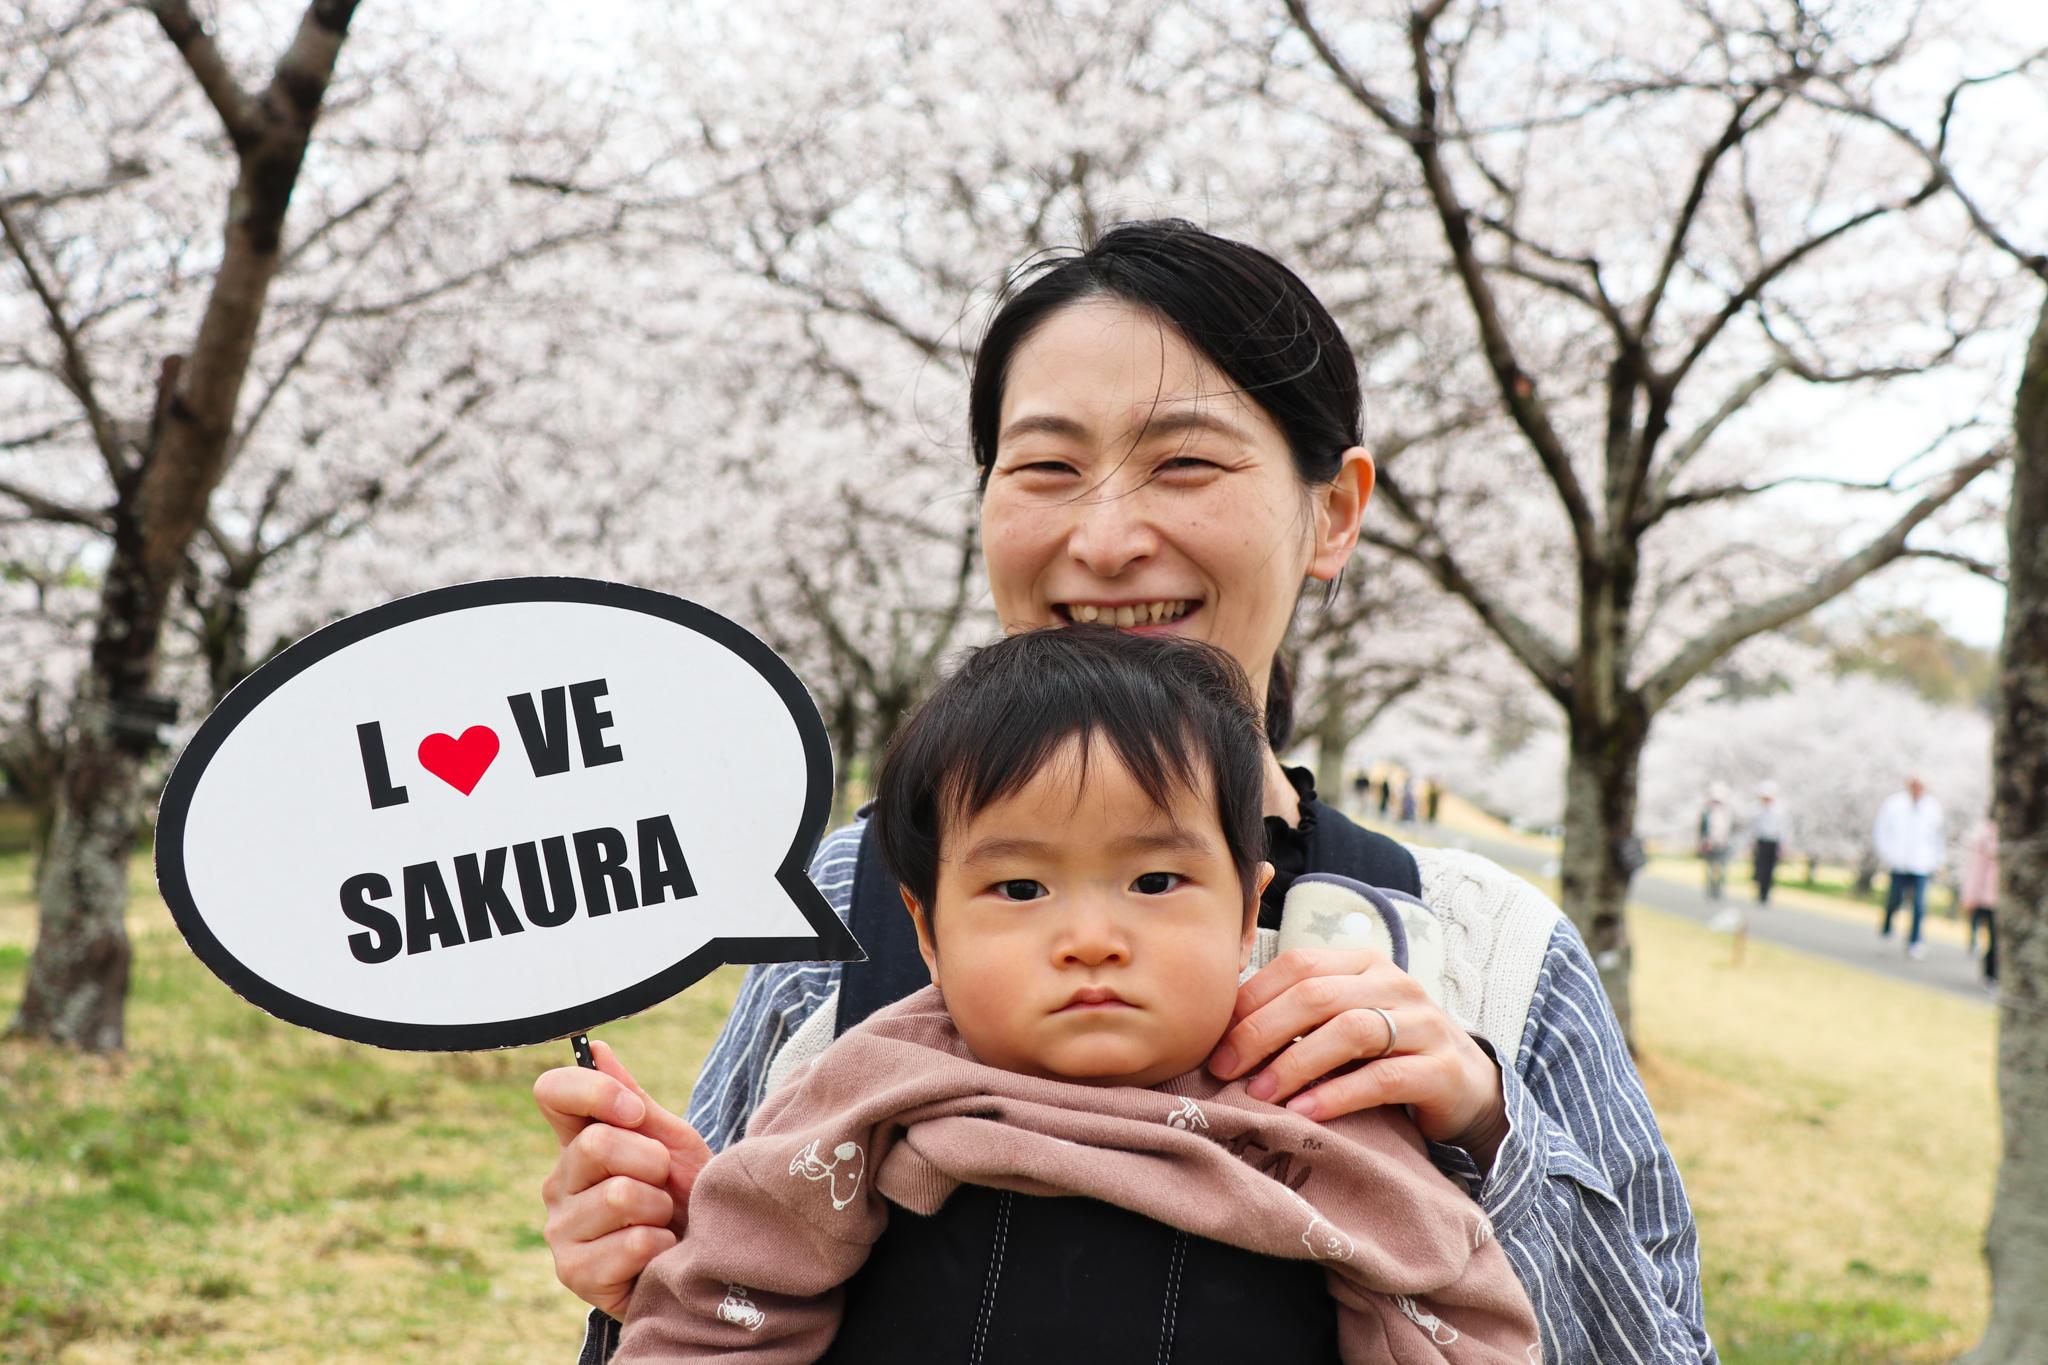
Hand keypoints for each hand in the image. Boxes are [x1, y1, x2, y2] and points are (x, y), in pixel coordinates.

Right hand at [534, 1040, 712, 1318]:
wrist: (706, 1261)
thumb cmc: (686, 1198)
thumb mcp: (670, 1142)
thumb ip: (634, 1100)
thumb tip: (596, 1049)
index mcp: (578, 1142)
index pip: (553, 1092)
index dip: (595, 1092)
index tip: (634, 1112)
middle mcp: (558, 1183)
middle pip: (595, 1143)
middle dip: (651, 1160)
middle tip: (663, 1182)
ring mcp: (560, 1230)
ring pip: (618, 1195)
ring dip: (660, 1208)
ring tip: (661, 1221)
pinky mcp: (574, 1274)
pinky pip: (632, 1242)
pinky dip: (661, 1245)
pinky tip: (658, 1255)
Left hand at [1207, 948, 1509, 1172]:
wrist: (1466, 1086)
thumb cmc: (1386, 1053)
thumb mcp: (1343, 1023)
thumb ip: (1297, 1017)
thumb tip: (1223, 1032)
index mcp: (1363, 963)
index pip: (1298, 965)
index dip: (1251, 999)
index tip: (1215, 1039)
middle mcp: (1395, 984)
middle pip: (1317, 995)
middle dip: (1263, 1032)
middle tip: (1225, 1069)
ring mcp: (1423, 1024)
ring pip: (1351, 1031)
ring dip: (1297, 1063)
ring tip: (1260, 1093)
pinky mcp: (1441, 1070)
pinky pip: (1383, 1078)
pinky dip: (1338, 1095)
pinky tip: (1304, 1113)